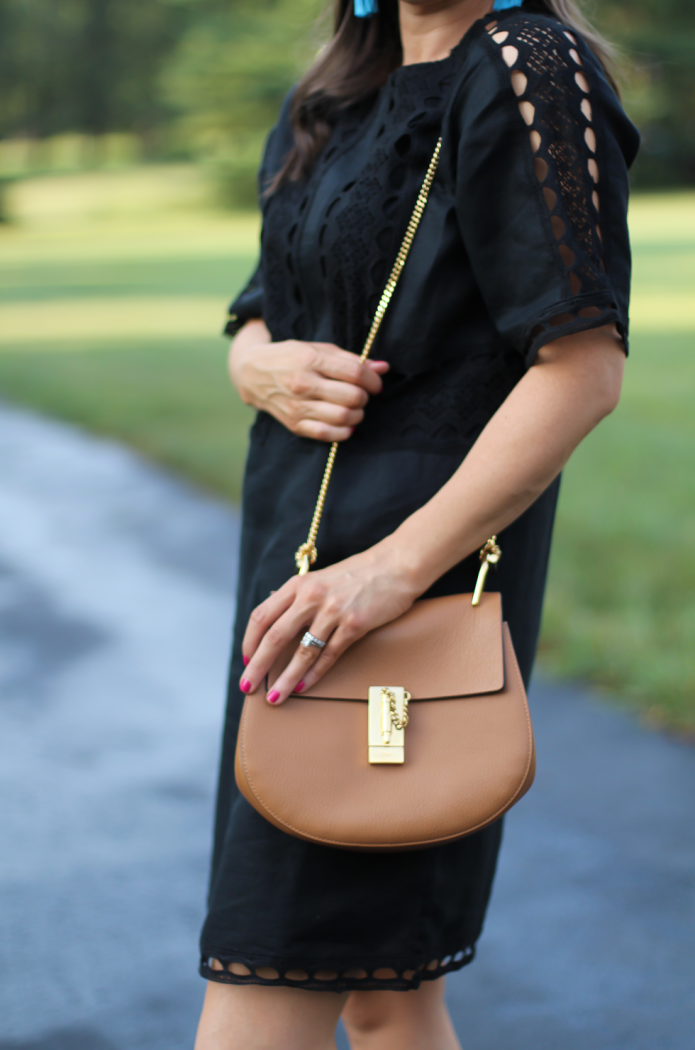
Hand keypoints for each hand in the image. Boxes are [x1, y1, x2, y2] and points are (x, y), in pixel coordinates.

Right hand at [229, 328, 388, 442]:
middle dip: (364, 397)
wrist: (252, 374)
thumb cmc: (290, 357)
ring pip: (343, 417)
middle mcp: (303, 384)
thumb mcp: (317, 348)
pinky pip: (327, 434)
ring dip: (357, 415)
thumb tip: (382, 367)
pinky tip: (346, 424)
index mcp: (310, 359)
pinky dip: (343, 432)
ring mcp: (297, 406)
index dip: (373, 380)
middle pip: (352, 397)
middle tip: (361, 395)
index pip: (355, 373)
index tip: (375, 383)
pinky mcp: (294, 424)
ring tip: (354, 408)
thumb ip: (349, 359)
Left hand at [239, 541, 417, 704]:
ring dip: (285, 678)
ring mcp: (333, 611)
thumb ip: (297, 596)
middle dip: (258, 666)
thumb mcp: (320, 578)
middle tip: (248, 686)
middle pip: (274, 637)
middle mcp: (311, 597)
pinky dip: (313, 675)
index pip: (261, 616)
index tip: (246, 660)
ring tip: (275, 698)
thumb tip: (272, 613)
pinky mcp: (354, 624)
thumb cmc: (358, 574)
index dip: (250, 641)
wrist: (396, 565)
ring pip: (301, 652)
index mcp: (298, 584)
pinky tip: (303, 687)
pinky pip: (328, 655)